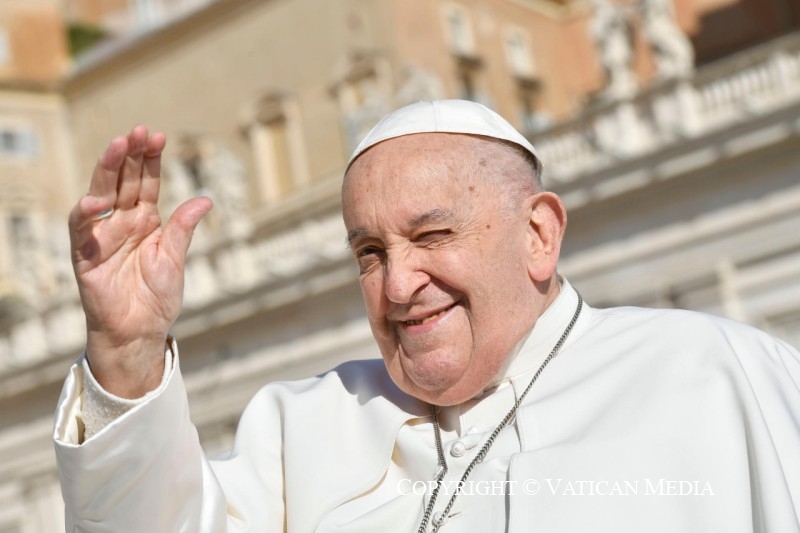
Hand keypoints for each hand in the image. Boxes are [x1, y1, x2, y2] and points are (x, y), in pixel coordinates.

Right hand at [68, 125, 211, 397]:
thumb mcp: (175, 259)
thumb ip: (184, 228)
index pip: (147, 183)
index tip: (158, 136)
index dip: (151, 160)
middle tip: (139, 131)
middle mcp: (122, 223)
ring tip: (119, 146)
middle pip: (124, 181)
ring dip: (108, 170)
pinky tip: (96, 200)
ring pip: (101, 194)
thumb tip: (205, 198)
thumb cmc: (157, 297)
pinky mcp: (86, 255)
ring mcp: (102, 236)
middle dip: (130, 155)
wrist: (139, 331)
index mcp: (146, 221)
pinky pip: (82, 230)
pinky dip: (86, 213)